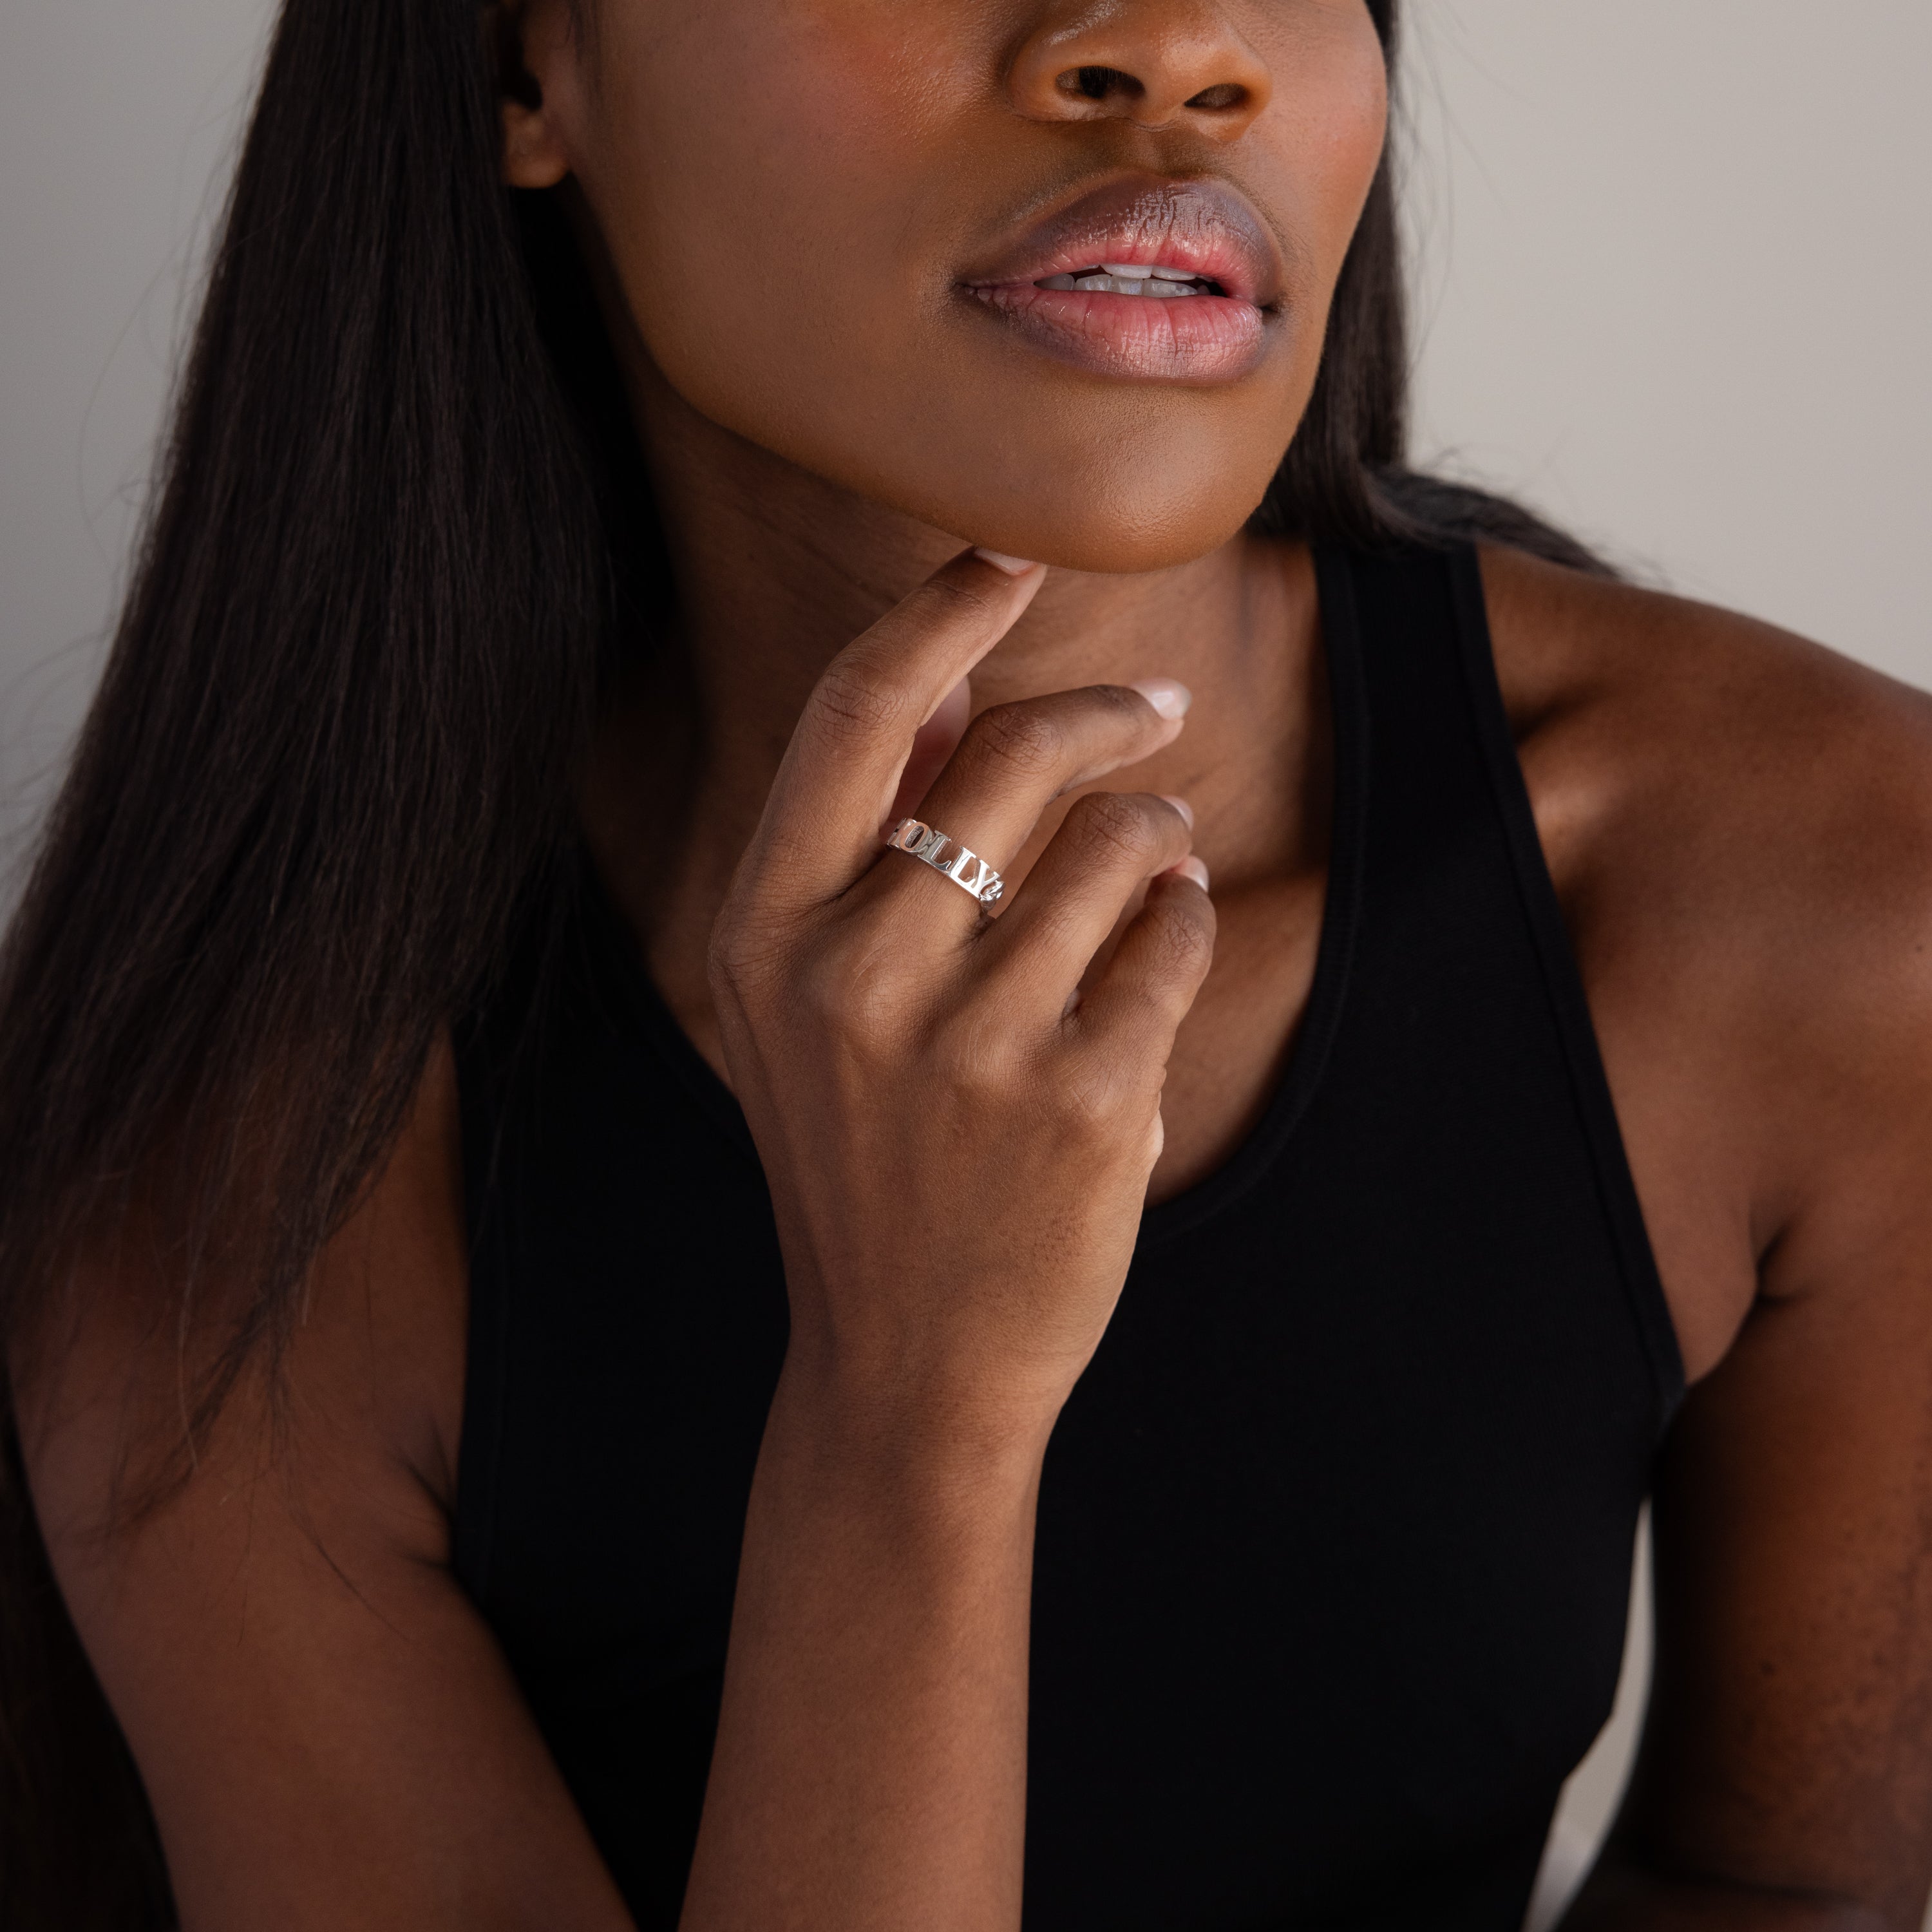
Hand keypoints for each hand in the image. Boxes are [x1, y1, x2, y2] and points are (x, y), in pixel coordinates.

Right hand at [708, 548, 1214, 1455]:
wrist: (906, 1364)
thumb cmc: (864, 1159)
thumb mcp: (807, 1008)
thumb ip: (865, 845)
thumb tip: (947, 679)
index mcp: (764, 934)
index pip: (857, 713)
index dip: (940, 608)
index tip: (1009, 553)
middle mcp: (854, 975)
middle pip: (1012, 752)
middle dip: (1102, 709)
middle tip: (1150, 710)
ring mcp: (971, 1043)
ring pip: (1114, 838)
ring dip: (1151, 824)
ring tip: (1149, 856)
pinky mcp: (1083, 1101)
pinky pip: (1170, 934)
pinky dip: (1183, 914)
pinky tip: (1160, 939)